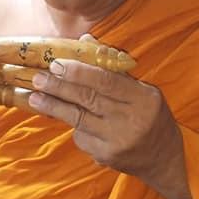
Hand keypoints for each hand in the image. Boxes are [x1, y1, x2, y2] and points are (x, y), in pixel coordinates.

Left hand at [27, 52, 180, 184]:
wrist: (163, 158)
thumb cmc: (150, 116)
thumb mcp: (142, 90)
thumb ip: (113, 68)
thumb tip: (85, 40)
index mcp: (143, 99)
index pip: (106, 81)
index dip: (79, 72)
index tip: (57, 64)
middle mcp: (131, 120)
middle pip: (88, 99)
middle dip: (59, 87)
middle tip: (38, 78)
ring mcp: (117, 141)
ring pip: (78, 119)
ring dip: (54, 106)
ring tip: (35, 96)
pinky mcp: (105, 156)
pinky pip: (81, 136)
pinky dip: (73, 125)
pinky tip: (67, 117)